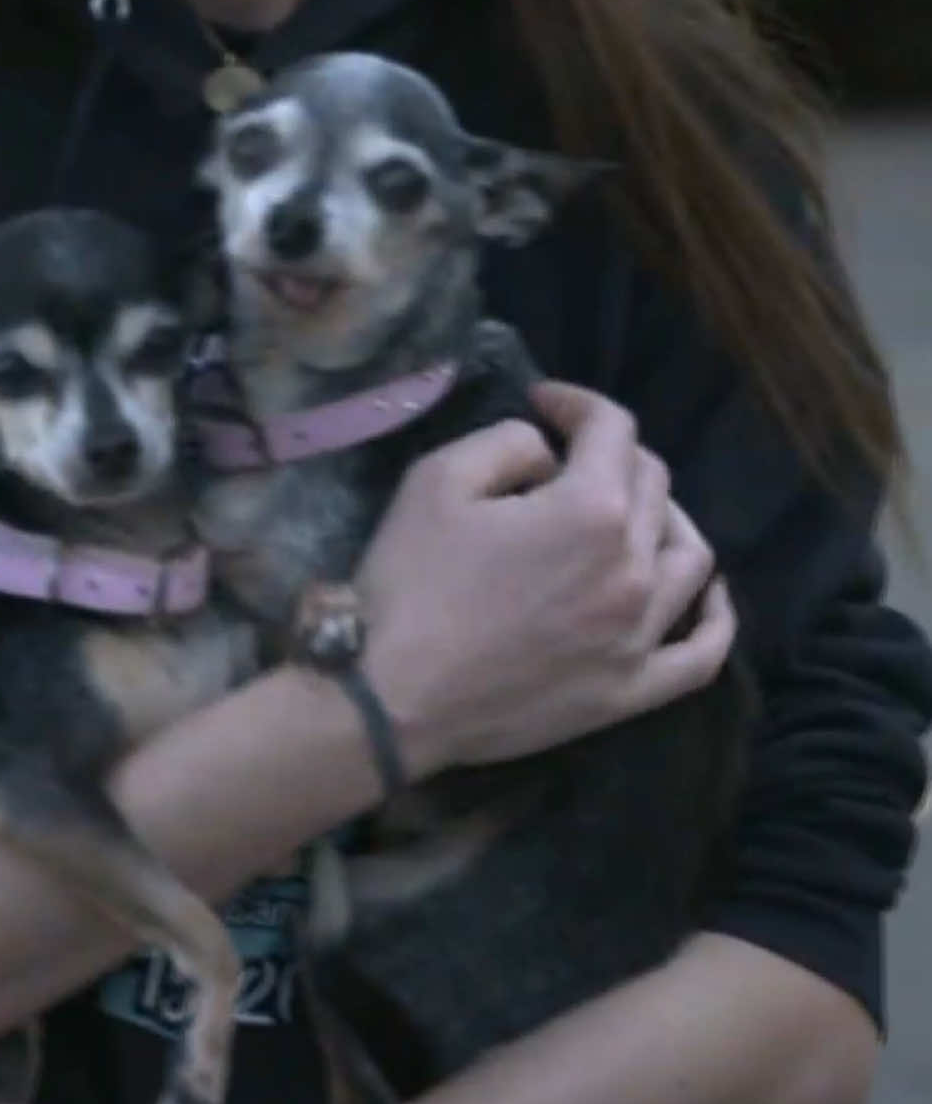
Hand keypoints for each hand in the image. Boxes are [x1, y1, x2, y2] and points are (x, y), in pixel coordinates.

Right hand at [359, 381, 734, 773]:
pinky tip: (705, 594)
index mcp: (591, 510)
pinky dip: (713, 615)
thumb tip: (548, 459)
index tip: (543, 404)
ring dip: (662, 519)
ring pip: (689, 557)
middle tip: (563, 460)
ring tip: (627, 515)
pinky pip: (701, 653)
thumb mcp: (437, 479)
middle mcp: (633, 568)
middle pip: (653, 485)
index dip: (576, 403)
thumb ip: (508, 443)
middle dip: (610, 456)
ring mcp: (640, 636)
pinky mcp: (630, 692)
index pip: (611, 429)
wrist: (389, 700)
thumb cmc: (407, 583)